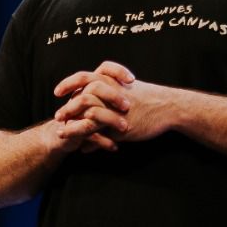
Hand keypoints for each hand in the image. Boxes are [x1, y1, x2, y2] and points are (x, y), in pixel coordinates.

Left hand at [51, 61, 172, 151]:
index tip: (57, 92)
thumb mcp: (129, 89)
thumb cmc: (150, 97)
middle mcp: (111, 93)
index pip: (84, 77)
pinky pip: (101, 134)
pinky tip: (83, 148)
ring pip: (88, 116)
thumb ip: (112, 89)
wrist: (169, 106)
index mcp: (112, 81)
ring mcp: (116, 110)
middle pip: (82, 96)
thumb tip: (101, 95)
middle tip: (58, 115)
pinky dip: (89, 141)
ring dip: (73, 126)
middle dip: (68, 107)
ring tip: (62, 133)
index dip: (68, 84)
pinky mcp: (122, 126)